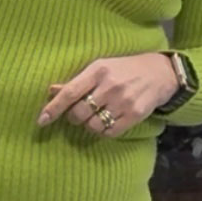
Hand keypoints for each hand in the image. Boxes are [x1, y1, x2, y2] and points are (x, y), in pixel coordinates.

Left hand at [37, 53, 176, 137]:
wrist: (160, 73)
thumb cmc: (124, 69)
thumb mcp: (100, 68)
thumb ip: (77, 81)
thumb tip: (51, 90)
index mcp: (98, 70)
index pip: (70, 92)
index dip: (53, 108)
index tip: (41, 120)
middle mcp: (110, 86)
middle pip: (79, 113)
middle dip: (74, 117)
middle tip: (80, 113)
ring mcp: (123, 101)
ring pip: (93, 126)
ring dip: (89, 125)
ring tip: (96, 116)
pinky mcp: (135, 115)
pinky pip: (109, 132)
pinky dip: (104, 131)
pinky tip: (108, 121)